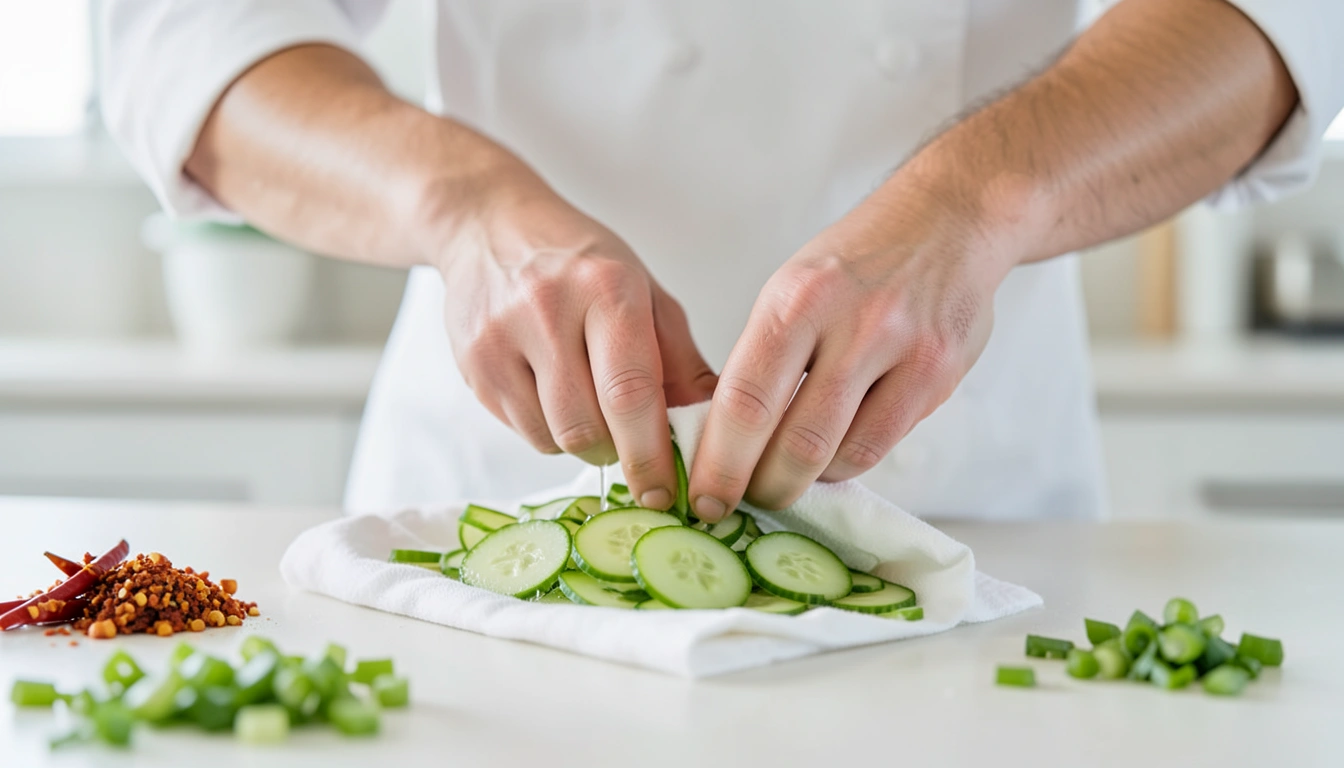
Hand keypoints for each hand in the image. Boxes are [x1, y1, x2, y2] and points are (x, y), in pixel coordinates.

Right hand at [437, 176, 716, 508]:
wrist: (487, 225)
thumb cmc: (581, 263)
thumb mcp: (644, 293)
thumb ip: (681, 362)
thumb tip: (718, 431)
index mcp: (606, 288)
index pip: (631, 392)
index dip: (651, 454)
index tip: (666, 491)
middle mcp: (547, 309)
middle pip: (586, 426)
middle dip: (618, 453)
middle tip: (633, 447)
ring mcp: (500, 338)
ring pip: (551, 437)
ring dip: (582, 441)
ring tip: (590, 402)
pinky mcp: (472, 363)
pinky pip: (522, 430)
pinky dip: (549, 429)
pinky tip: (554, 391)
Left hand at [687, 189, 1011, 518]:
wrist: (949, 220)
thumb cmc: (857, 262)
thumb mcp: (792, 289)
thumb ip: (762, 358)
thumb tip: (721, 437)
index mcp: (797, 299)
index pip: (745, 400)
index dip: (719, 462)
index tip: (703, 496)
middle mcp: (852, 324)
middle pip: (793, 440)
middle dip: (760, 486)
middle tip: (741, 500)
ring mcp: (903, 351)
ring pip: (840, 454)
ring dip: (804, 483)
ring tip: (785, 480)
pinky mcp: (939, 375)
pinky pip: (881, 446)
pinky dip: (845, 464)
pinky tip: (831, 458)